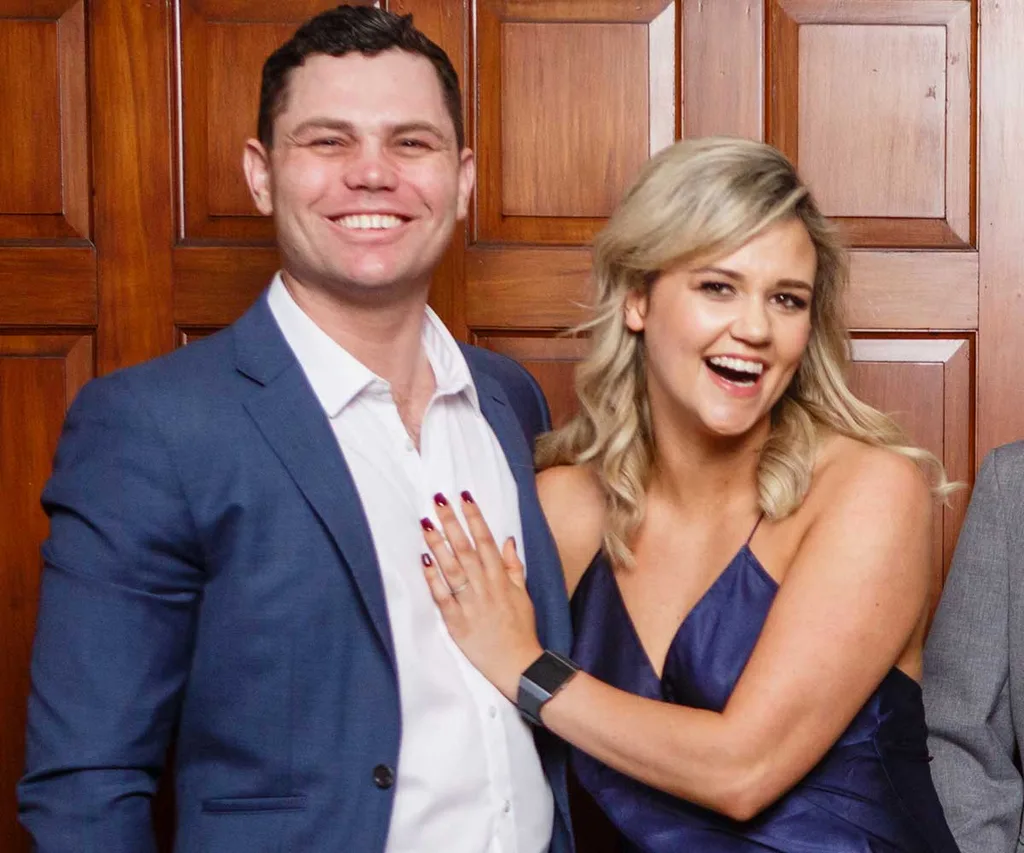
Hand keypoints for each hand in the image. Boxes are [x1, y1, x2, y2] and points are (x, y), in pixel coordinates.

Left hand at [421, 492, 542, 701]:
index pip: (486, 541)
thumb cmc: (521, 628)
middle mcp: (485, 587)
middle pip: (466, 549)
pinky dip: (433, 579)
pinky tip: (424, 560)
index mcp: (501, 579)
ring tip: (426, 523)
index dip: (475, 517)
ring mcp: (470, 604)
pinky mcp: (457, 623)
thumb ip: (514, 566)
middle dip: (452, 522)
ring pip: (452, 568)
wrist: (518, 665)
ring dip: (439, 544)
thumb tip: (507, 539)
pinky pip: (443, 597)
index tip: (464, 497)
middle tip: (439, 500)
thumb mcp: (522, 594)